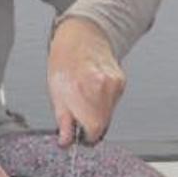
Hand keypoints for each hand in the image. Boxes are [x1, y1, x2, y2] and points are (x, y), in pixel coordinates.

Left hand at [47, 16, 125, 145]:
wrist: (81, 36)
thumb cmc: (65, 60)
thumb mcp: (55, 91)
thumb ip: (63, 119)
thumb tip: (66, 141)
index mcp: (84, 88)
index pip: (94, 128)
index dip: (85, 136)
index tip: (79, 135)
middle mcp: (103, 85)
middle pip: (103, 123)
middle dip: (90, 124)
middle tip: (77, 114)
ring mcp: (115, 83)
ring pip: (109, 114)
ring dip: (97, 113)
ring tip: (84, 98)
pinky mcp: (122, 81)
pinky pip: (113, 103)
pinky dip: (103, 102)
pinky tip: (93, 91)